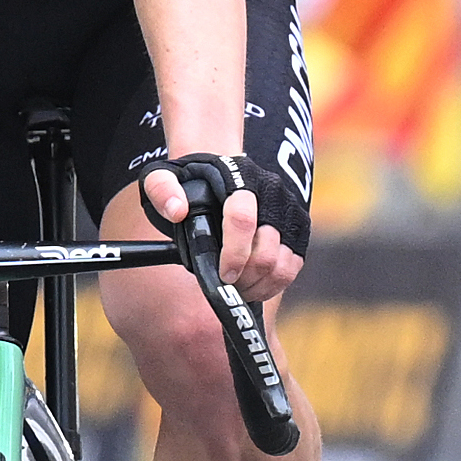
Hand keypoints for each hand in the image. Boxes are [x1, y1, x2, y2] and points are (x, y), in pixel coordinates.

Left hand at [141, 151, 292, 307]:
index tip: (223, 276)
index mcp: (239, 178)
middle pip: (267, 250)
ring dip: (260, 285)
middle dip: (245, 278)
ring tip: (240, 289)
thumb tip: (177, 211)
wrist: (222, 171)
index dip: (234, 254)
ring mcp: (288, 210)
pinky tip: (255, 286)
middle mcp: (271, 192)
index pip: (242, 220)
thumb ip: (161, 189)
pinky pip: (294, 266)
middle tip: (227, 287)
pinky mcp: (298, 227)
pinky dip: (275, 284)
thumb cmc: (191, 180)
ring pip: (283, 263)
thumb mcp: (163, 175)